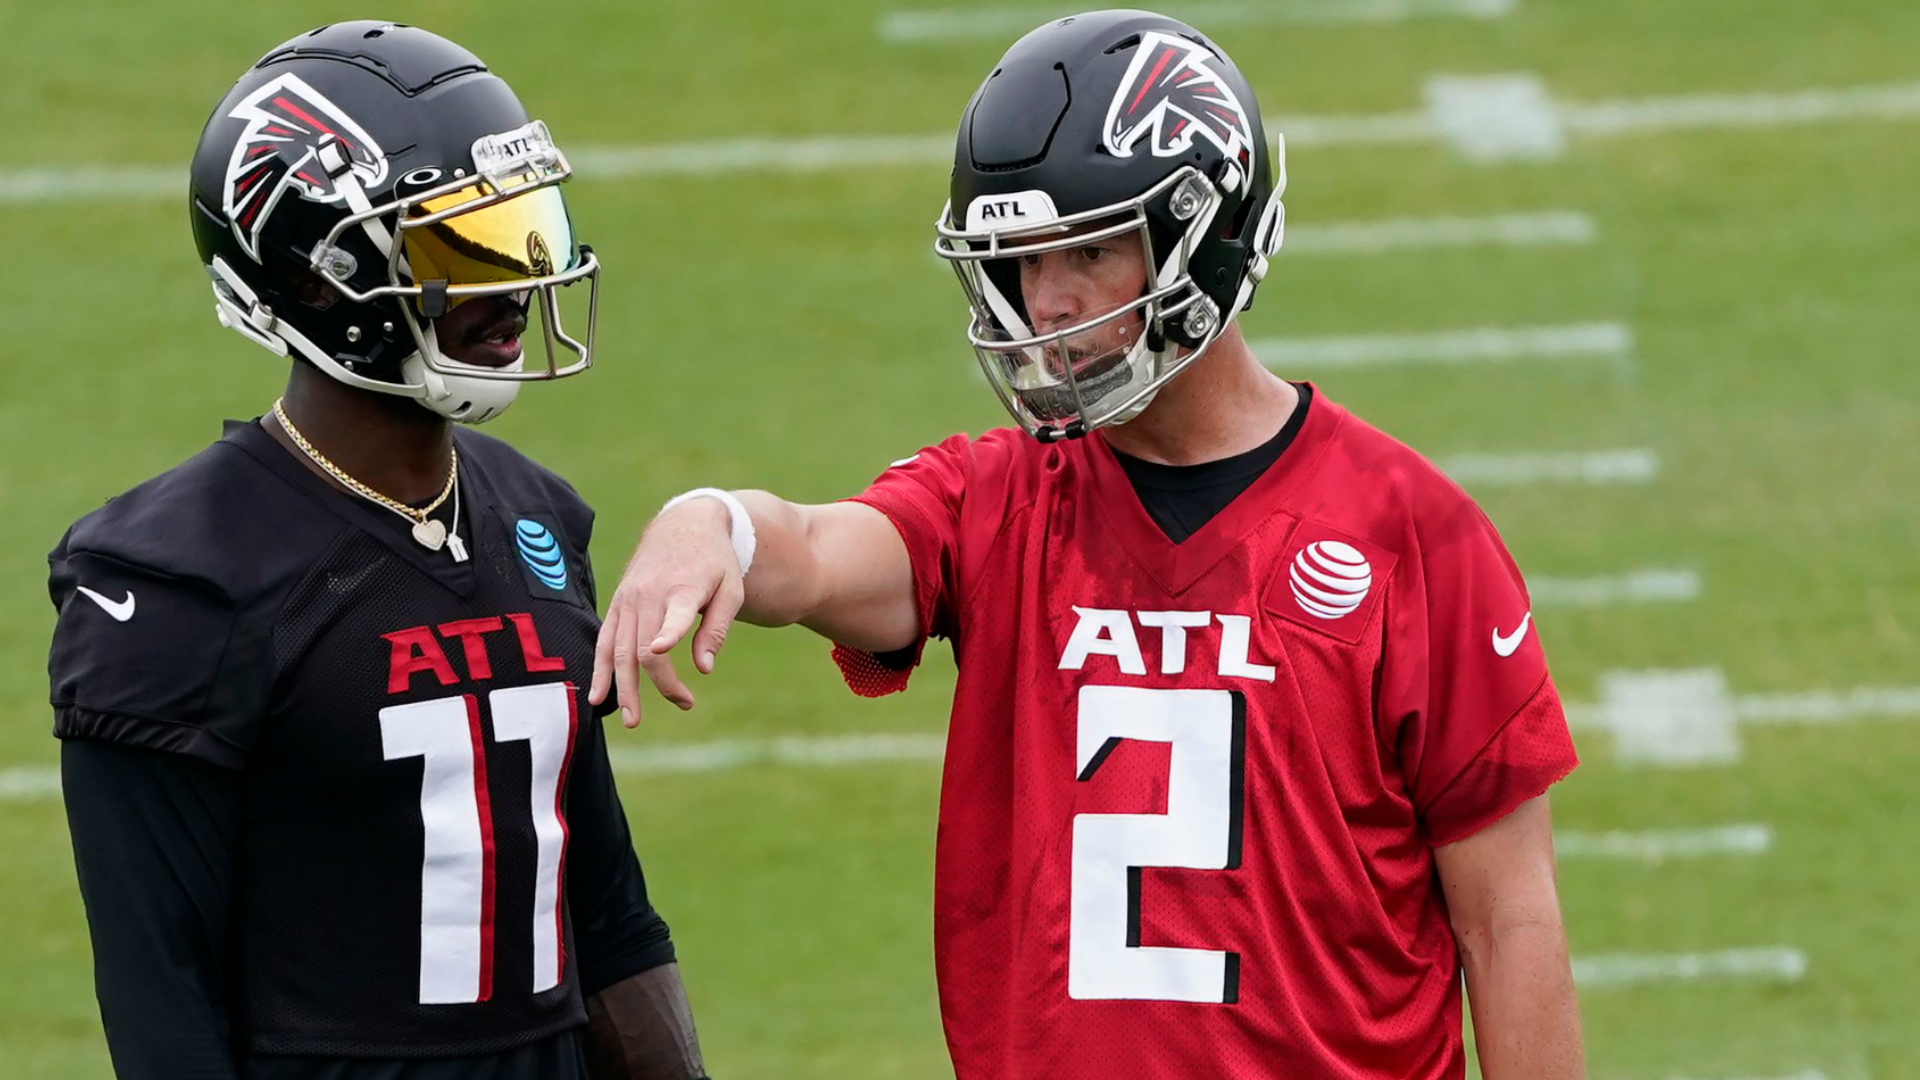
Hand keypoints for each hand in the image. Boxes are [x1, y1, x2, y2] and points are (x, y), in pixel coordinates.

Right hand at [589, 499, 745, 726]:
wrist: (684, 523)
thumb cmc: (714, 561)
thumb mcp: (731, 589)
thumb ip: (717, 629)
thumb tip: (704, 669)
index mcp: (684, 588)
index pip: (674, 613)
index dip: (667, 633)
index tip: (659, 651)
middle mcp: (650, 594)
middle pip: (644, 647)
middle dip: (660, 683)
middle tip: (684, 704)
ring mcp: (628, 599)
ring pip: (618, 650)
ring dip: (624, 687)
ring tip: (633, 720)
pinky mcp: (617, 603)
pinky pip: (604, 641)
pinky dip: (599, 670)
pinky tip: (597, 697)